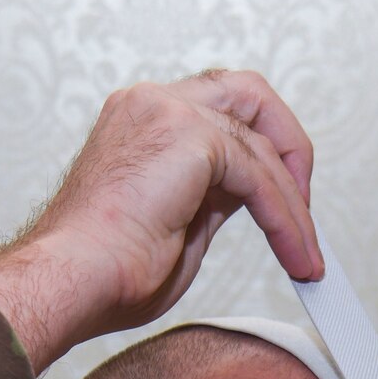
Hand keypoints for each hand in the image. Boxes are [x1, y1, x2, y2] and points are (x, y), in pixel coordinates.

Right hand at [0, 70, 320, 372]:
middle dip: (288, 151)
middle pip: (250, 96)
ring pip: (262, 142)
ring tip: (305, 255)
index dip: (262, 155)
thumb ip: (213, 199)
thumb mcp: (177, 227)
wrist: (72, 281)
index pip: (223, 114)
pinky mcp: (189, 136)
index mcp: (142, 120)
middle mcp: (153, 104)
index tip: (284, 206)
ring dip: (293, 204)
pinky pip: (259, 174)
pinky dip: (284, 218)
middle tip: (306, 212)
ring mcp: (169, 111)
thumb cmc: (105, 272)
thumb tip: (249, 197)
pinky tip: (294, 254)